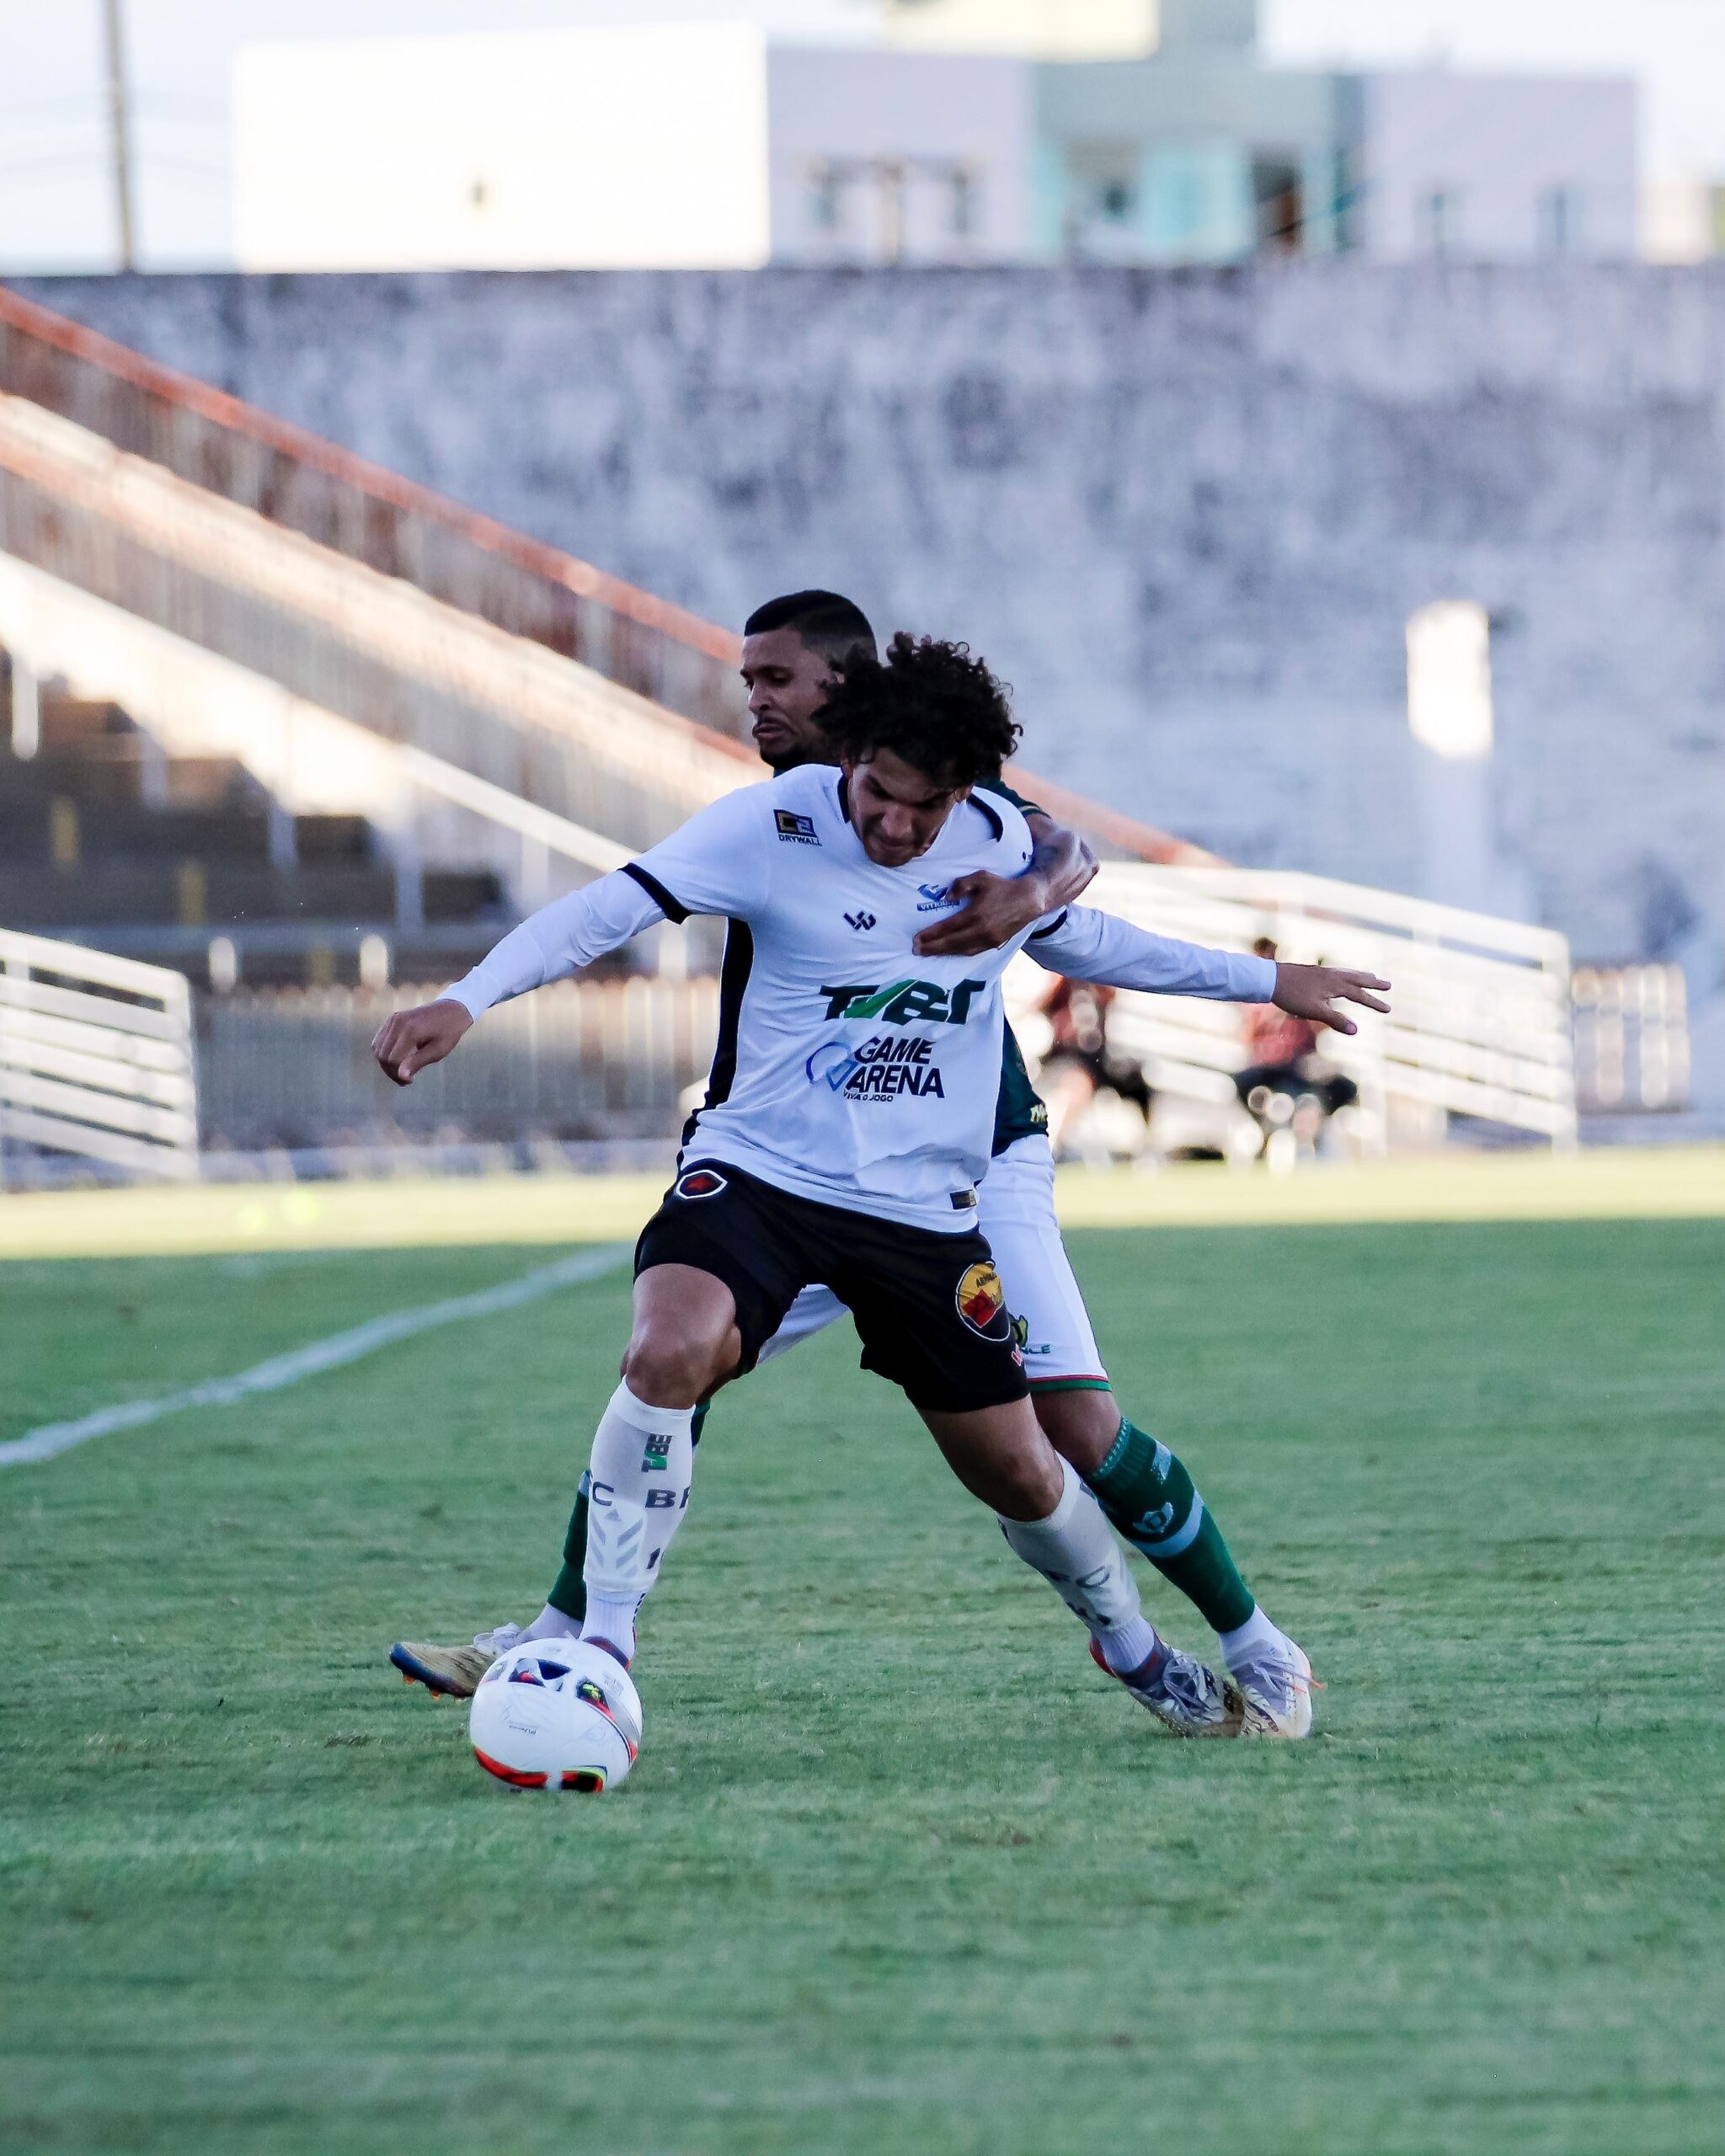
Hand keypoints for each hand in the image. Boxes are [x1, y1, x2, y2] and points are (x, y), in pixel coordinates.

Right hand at [371, 997, 472, 1085]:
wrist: (452, 1009)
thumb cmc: (449, 1032)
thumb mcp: (438, 1050)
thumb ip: (417, 1062)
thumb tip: (401, 1076)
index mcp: (410, 1031)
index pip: (392, 1060)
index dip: (398, 1075)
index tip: (411, 1081)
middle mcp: (398, 1023)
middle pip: (382, 1055)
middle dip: (390, 1071)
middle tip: (406, 1080)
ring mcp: (393, 1019)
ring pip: (377, 1048)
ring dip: (386, 1063)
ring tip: (402, 1070)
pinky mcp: (393, 1019)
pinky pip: (380, 1040)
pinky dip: (385, 1052)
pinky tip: (400, 1058)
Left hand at [913, 870, 1053, 956]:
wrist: (1029, 900)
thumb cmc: (1002, 886)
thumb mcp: (981, 877)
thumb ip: (961, 884)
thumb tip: (947, 898)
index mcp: (976, 914)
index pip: (948, 927)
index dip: (931, 934)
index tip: (917, 938)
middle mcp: (981, 930)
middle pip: (951, 942)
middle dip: (932, 947)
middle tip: (916, 950)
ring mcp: (989, 939)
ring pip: (961, 950)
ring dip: (943, 953)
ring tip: (928, 953)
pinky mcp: (995, 944)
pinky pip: (972, 952)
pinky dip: (958, 953)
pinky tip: (948, 952)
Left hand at [1273, 963, 1390, 1036]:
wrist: (1270, 979)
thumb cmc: (1291, 996)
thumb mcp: (1314, 1011)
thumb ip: (1335, 1020)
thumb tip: (1355, 1031)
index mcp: (1335, 984)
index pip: (1359, 995)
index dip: (1374, 1003)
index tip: (1388, 1009)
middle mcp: (1332, 975)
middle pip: (1357, 979)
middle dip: (1373, 984)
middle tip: (1388, 985)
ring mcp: (1322, 971)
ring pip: (1347, 973)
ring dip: (1361, 976)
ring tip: (1370, 977)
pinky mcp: (1313, 971)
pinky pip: (1336, 971)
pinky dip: (1346, 973)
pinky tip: (1341, 976)